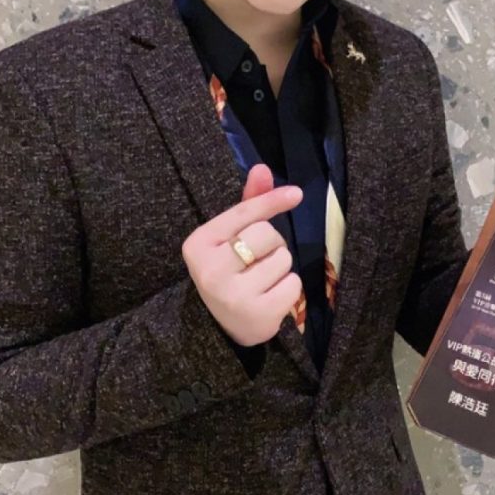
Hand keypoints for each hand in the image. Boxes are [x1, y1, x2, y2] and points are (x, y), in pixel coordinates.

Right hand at [181, 163, 302, 345]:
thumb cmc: (229, 271)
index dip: (271, 200)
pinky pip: (293, 284)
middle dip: (272, 244)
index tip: (296, 194)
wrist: (220, 326)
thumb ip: (248, 204)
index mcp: (198, 244)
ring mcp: (232, 294)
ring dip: (281, 266)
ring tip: (262, 280)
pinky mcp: (256, 314)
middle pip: (267, 234)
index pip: (243, 213)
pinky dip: (289, 288)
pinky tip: (270, 296)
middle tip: (257, 261)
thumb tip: (262, 167)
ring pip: (283, 259)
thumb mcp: (230, 237)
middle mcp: (210, 269)